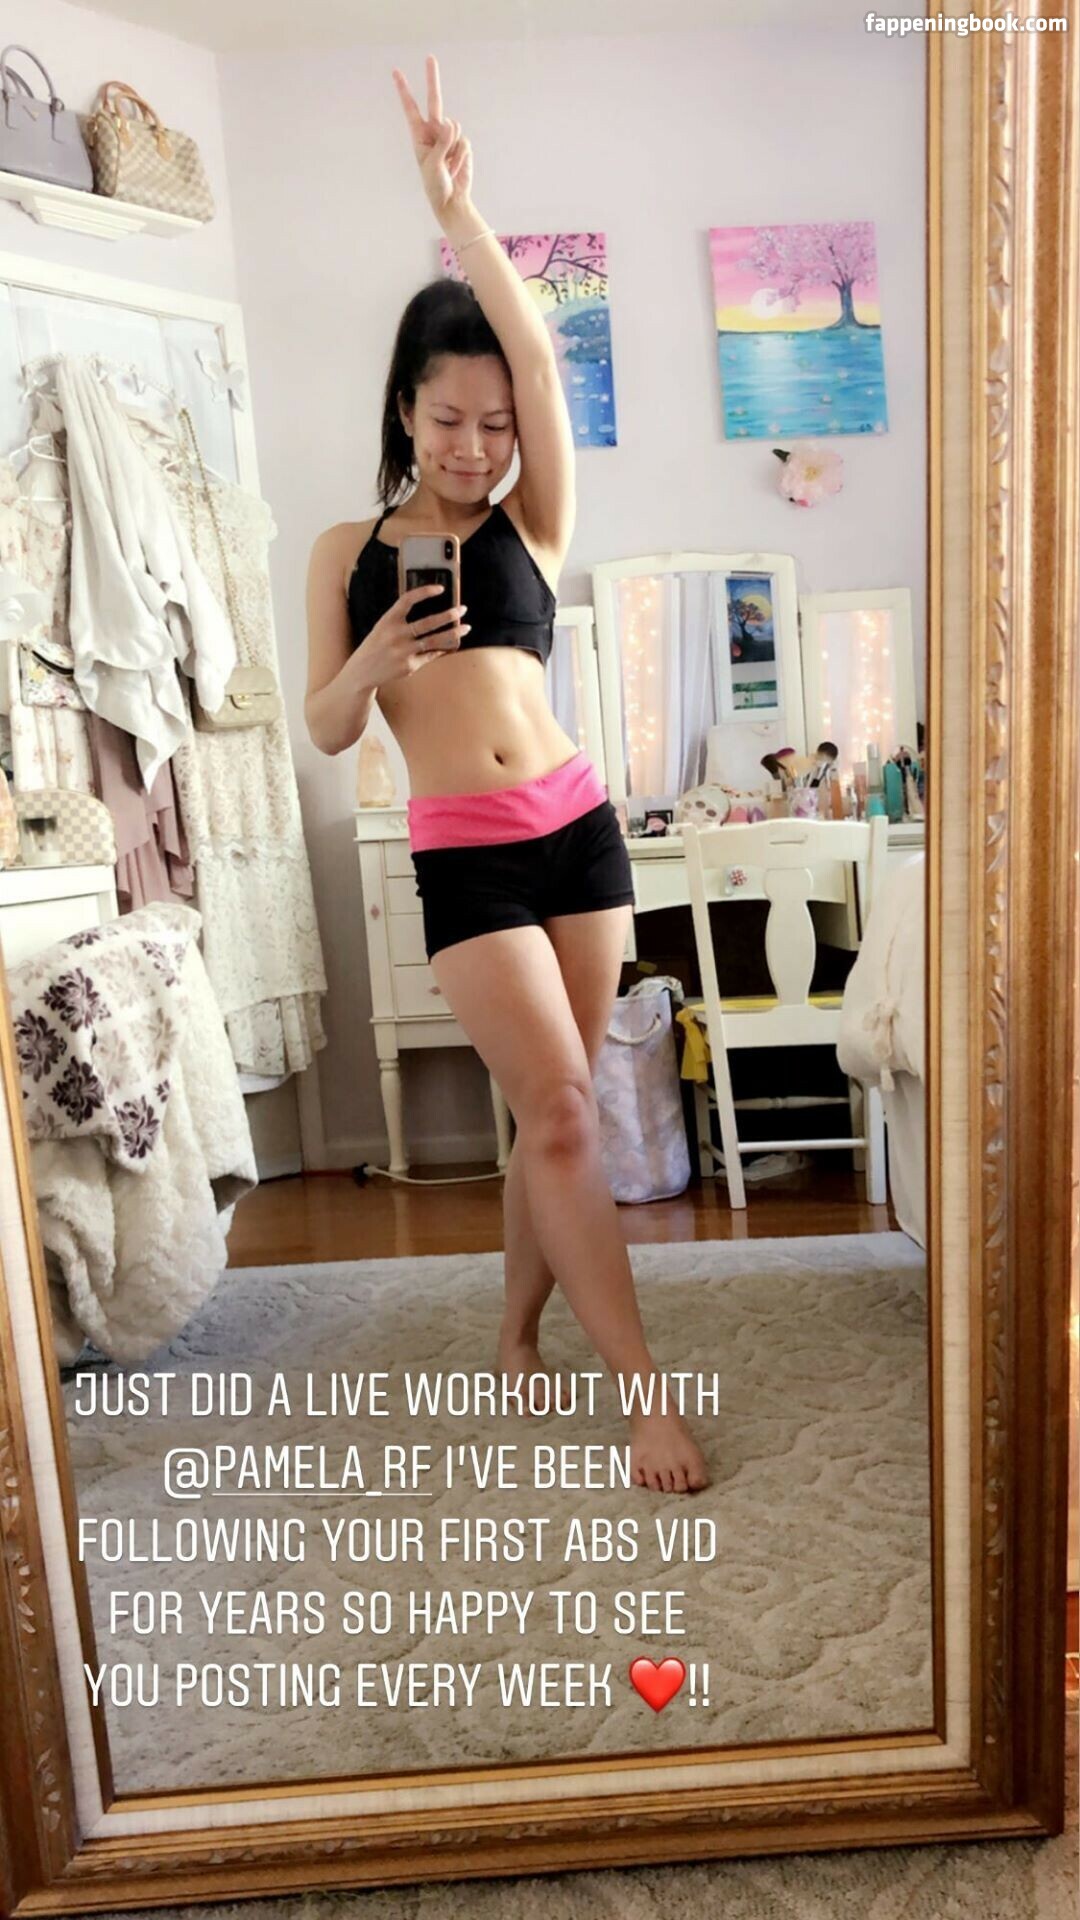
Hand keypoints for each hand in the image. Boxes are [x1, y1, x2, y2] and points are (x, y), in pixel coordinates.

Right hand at [353, 583, 469, 688]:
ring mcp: (403, 652)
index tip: (441, 589)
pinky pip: (431, 655)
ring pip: (435, 640)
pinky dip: (443, 649)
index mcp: (387, 620)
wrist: (362, 671)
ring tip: (466, 627)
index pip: (408, 600)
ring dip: (453, 633)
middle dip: (449, 615)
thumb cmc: (377, 645)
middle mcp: (395, 635)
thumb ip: (402, 619)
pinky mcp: (409, 666)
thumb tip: (431, 615)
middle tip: (462, 609)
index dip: (425, 592)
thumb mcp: (383, 627)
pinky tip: (452, 644)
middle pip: (428, 622)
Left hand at [391, 55, 472, 220]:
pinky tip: (456, 167)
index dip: (404, 90)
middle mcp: (434, 132)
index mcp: (419, 136)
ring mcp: (449, 136)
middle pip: (434, 101)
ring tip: (449, 165)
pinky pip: (464, 142)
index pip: (411, 108)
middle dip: (432, 79)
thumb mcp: (433, 165)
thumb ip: (442, 143)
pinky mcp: (462, 144)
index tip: (396, 72)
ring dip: (454, 148)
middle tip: (430, 57)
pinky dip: (461, 156)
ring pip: (455, 128)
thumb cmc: (436, 185)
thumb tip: (452, 122)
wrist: (452, 200)